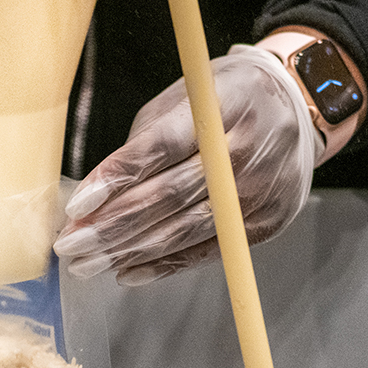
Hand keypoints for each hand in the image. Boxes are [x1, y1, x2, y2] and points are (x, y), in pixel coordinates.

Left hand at [53, 44, 320, 284]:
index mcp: (220, 105)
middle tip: (70, 246)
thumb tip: (95, 195)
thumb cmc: (223, 101)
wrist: (297, 107)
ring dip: (131, 250)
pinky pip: (209, 249)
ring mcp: (261, 188)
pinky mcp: (269, 220)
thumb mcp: (185, 96)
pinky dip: (166, 264)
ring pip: (187, 229)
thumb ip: (144, 141)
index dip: (118, 177)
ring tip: (88, 263)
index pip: (162, 146)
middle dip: (114, 225)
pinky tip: (128, 271)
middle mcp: (245, 148)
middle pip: (171, 195)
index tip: (78, 205)